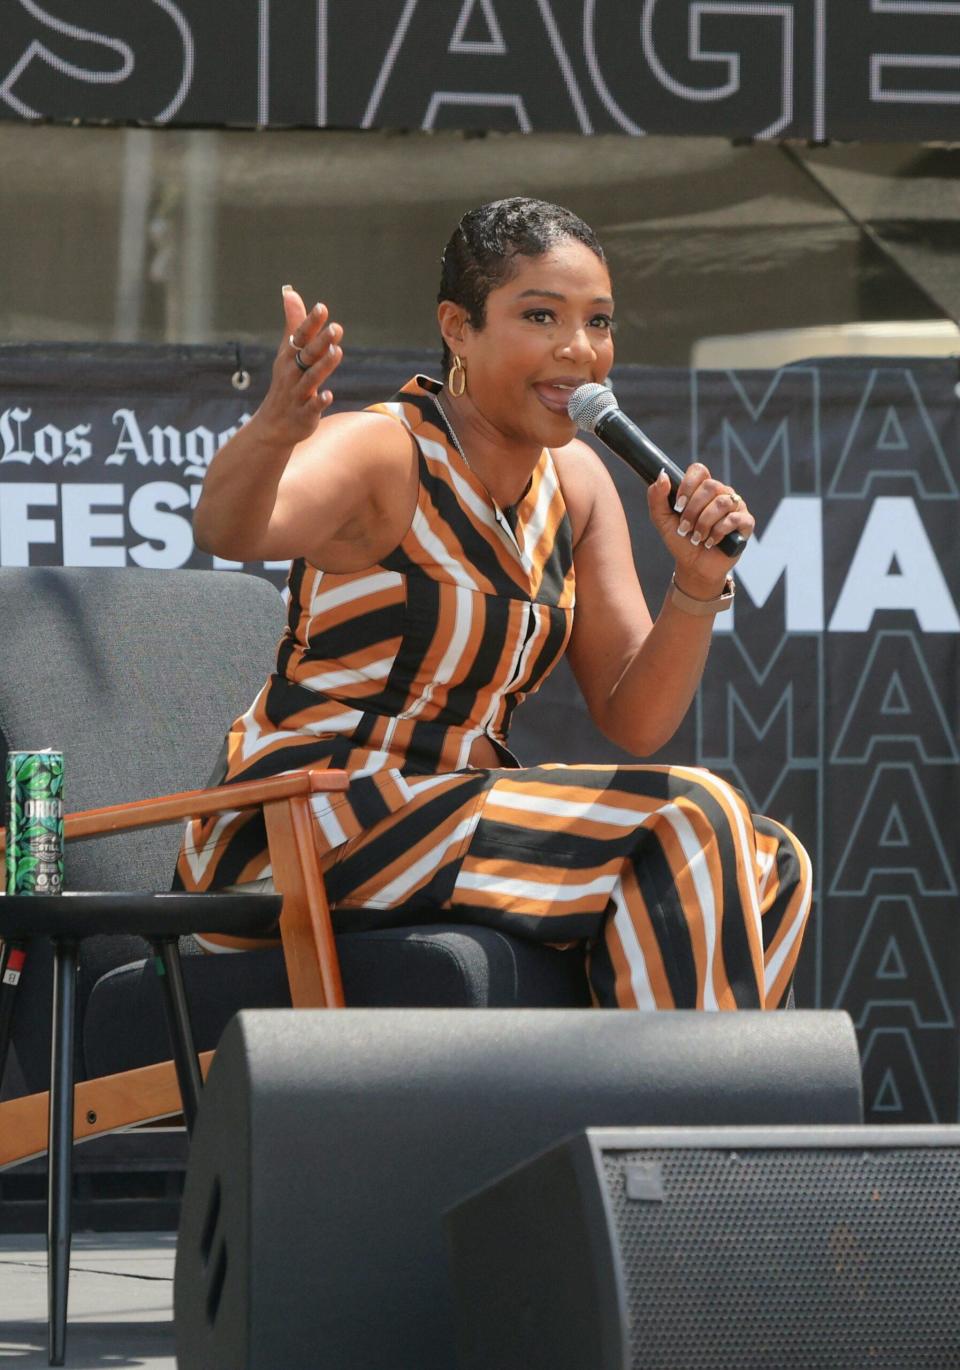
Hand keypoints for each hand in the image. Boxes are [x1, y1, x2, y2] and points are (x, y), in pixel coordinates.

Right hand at [257, 286, 343, 447]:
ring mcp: (297, 395)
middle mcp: (292, 373)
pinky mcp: (304, 415)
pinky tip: (329, 395)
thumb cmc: (286, 382)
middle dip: (320, 342)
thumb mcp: (288, 352)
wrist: (273, 424)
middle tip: (336, 328)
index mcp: (290, 357)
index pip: (300, 337)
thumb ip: (294, 324)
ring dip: (323, 366)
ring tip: (336, 352)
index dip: (311, 323)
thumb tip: (290, 292)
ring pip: (311, 379)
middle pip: (307, 355)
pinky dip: (319, 401)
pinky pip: (311, 407)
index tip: (322, 307)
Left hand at [647, 466, 753, 595]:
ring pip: (722, 502)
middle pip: (711, 486)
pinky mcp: (745, 522)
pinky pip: (734, 518)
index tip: (678, 505)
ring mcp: (735, 506)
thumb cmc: (681, 541)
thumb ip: (657, 497)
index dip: (688, 485)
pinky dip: (718, 532)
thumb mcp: (662, 520)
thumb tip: (662, 476)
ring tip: (697, 538)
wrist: (694, 566)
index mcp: (702, 489)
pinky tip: (710, 542)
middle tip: (685, 528)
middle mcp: (721, 493)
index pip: (699, 470)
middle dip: (693, 510)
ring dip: (704, 523)